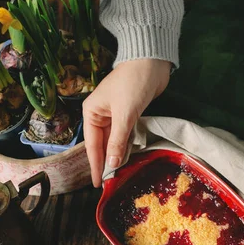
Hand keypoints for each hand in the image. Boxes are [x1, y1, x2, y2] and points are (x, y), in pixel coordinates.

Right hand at [83, 58, 170, 186]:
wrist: (152, 60)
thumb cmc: (133, 83)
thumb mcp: (124, 114)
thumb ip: (118, 141)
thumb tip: (112, 165)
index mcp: (91, 113)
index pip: (92, 145)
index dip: (96, 165)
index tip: (97, 184)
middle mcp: (100, 115)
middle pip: (101, 145)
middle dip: (106, 163)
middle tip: (110, 184)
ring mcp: (115, 115)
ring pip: (113, 142)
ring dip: (116, 157)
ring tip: (118, 177)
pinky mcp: (129, 114)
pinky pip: (124, 136)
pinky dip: (125, 147)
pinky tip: (127, 160)